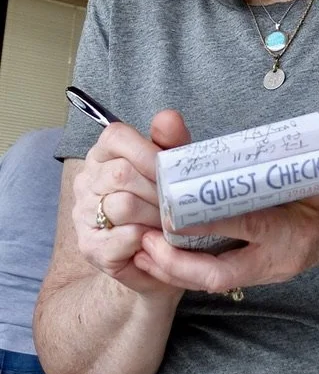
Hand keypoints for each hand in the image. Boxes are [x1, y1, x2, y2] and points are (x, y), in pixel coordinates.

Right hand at [72, 110, 191, 296]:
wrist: (161, 256)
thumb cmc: (166, 205)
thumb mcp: (174, 170)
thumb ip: (172, 143)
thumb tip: (169, 117)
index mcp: (104, 154)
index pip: (116, 137)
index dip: (148, 152)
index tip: (170, 170)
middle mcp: (86, 181)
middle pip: (122, 173)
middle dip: (159, 189)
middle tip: (179, 204)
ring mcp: (83, 214)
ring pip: (123, 205)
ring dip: (156, 215)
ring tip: (171, 223)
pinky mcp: (90, 247)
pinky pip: (123, 236)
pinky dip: (148, 238)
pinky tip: (157, 239)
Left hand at [133, 141, 318, 292]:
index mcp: (295, 229)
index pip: (250, 226)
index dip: (211, 221)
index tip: (175, 212)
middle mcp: (277, 258)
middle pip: (221, 272)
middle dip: (178, 262)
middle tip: (145, 241)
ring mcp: (266, 273)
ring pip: (212, 281)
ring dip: (173, 270)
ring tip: (141, 251)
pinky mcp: (255, 277)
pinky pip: (214, 280)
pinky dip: (183, 272)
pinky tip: (156, 258)